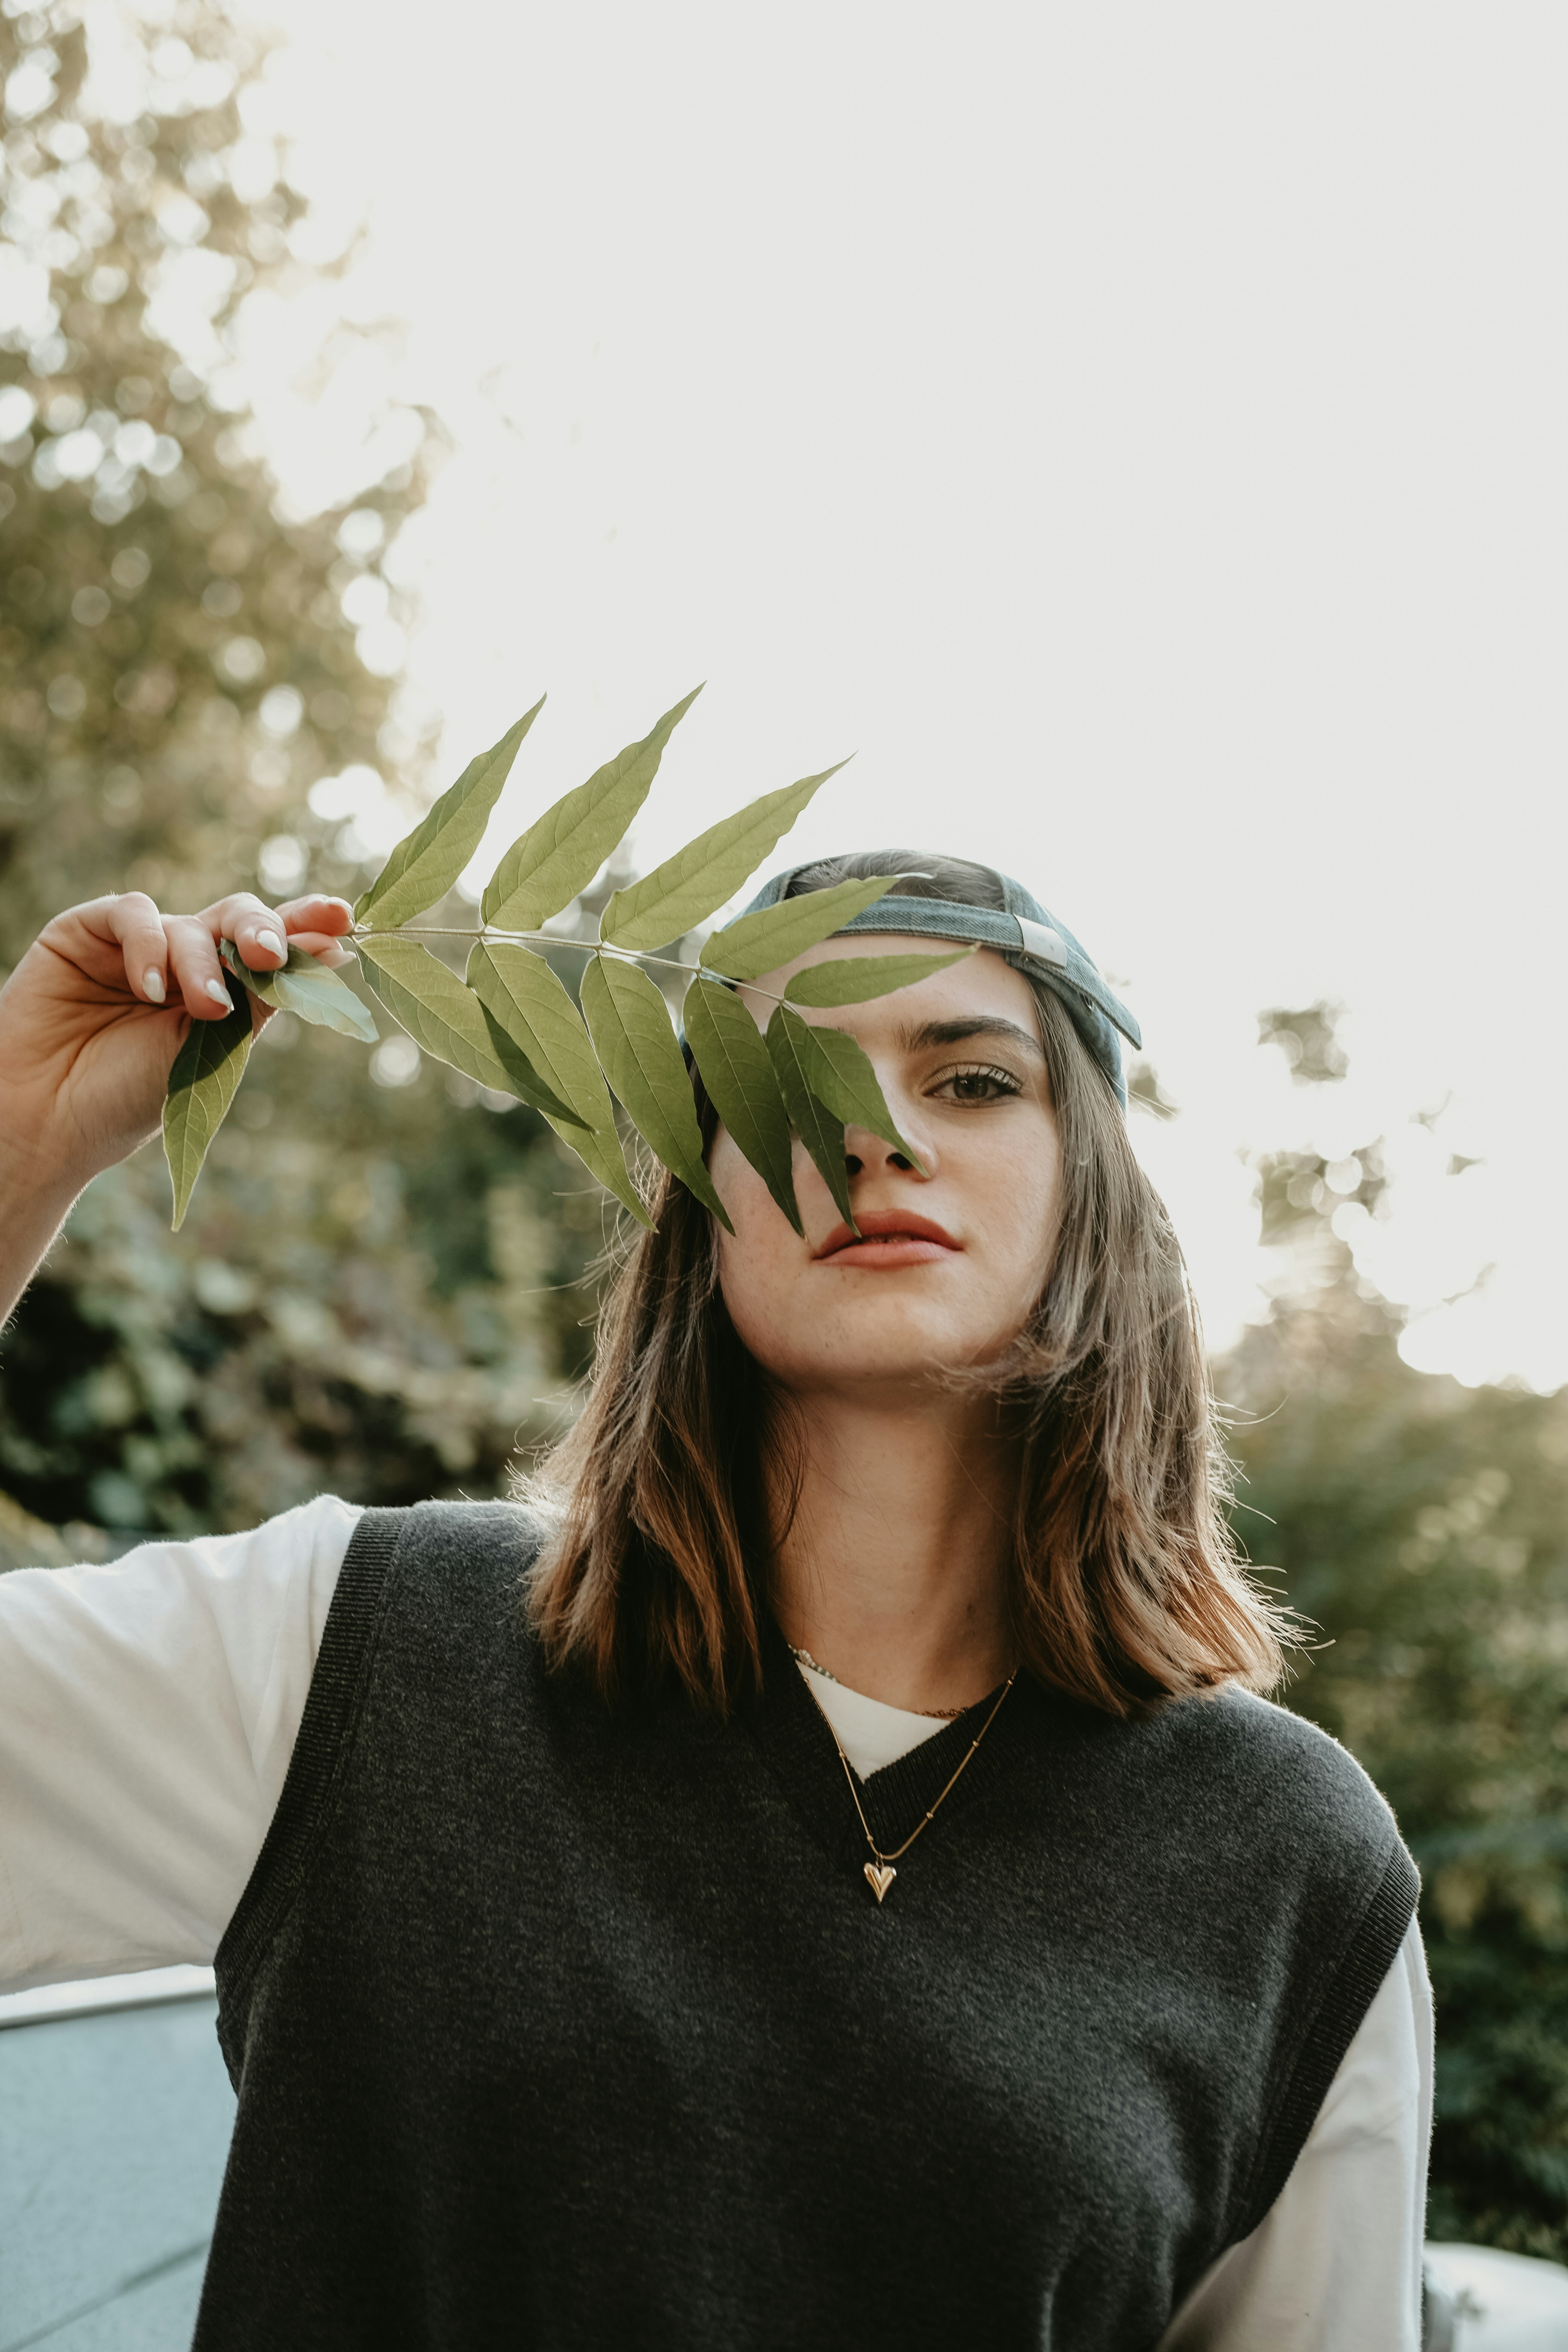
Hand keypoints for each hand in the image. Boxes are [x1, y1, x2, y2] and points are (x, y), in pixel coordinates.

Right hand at [0, 889, 355, 1205]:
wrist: (49, 1120)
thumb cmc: (127, 1097)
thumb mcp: (210, 1050)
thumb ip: (260, 998)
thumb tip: (334, 951)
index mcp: (221, 992)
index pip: (269, 949)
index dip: (306, 927)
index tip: (343, 921)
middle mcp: (183, 961)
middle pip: (238, 920)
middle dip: (262, 932)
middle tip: (271, 956)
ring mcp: (136, 945)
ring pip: (190, 923)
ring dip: (202, 963)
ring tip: (202, 1007)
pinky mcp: (86, 932)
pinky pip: (133, 913)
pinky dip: (149, 946)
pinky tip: (148, 988)